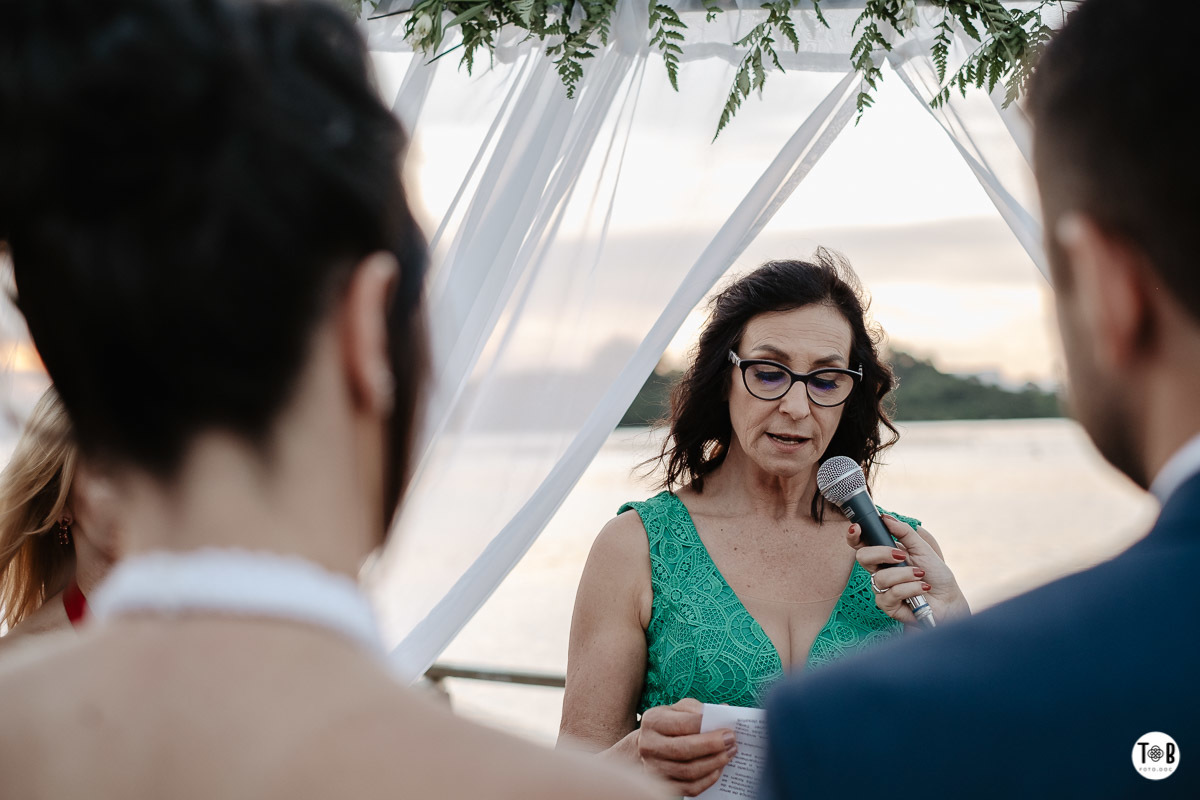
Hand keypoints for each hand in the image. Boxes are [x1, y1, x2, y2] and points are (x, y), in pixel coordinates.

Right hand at [636, 698, 736, 795]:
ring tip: (729, 753)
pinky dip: (708, 779)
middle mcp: (649, 745)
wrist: (651, 745)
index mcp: (653, 721)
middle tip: (731, 741)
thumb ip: (697, 709)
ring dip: (714, 763)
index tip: (727, 729)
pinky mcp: (664, 785)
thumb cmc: (670, 724)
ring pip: (689, 771)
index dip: (707, 727)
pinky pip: (690, 788)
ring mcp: (655, 768)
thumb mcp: (679, 709)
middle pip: (684, 750)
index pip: (682, 724)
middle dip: (712, 746)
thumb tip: (723, 712)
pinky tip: (719, 768)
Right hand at [848, 515, 969, 625]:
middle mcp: (880, 570)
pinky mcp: (887, 605)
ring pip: (880, 577)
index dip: (854, 536)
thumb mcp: (922, 548)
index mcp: (885, 555)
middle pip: (862, 557)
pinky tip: (922, 588)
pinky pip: (891, 593)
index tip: (857, 528)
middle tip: (901, 555)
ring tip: (921, 575)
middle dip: (882, 553)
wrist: (948, 598)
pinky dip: (911, 588)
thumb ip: (904, 532)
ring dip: (905, 574)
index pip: (862, 544)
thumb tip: (886, 517)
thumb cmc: (935, 573)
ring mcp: (882, 588)